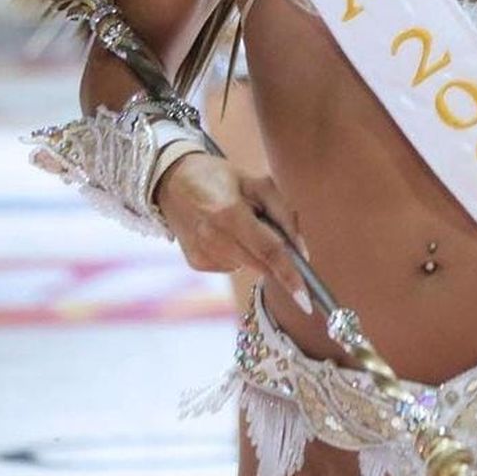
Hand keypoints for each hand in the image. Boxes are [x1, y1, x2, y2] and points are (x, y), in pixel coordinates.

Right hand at [154, 152, 312, 313]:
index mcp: (229, 214)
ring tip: (243, 223)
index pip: (268, 251)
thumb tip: (300, 250)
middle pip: (261, 263)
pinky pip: (233, 265)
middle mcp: (213, 239)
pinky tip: (226, 233)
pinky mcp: (196, 263)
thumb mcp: (258, 183)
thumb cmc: (220, 177)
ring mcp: (202, 254)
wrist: (171, 180)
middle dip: (278, 259)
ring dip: (256, 251)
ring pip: (249, 266)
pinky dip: (240, 253)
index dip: (289, 274)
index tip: (306, 298)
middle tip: (277, 233)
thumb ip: (284, 214)